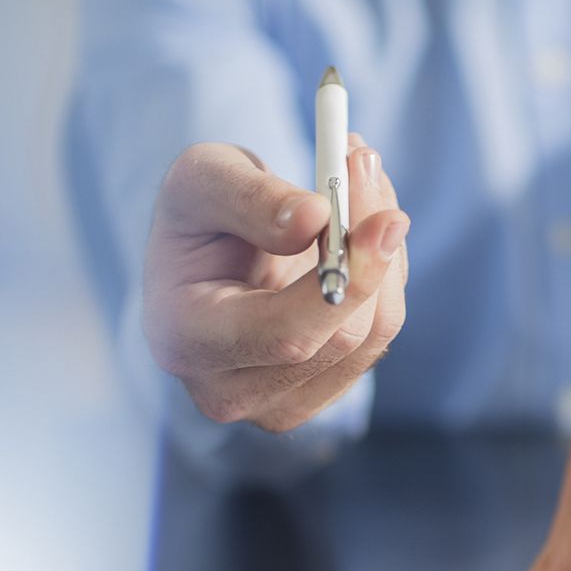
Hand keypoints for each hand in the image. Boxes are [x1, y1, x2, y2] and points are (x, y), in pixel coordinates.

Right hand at [143, 139, 408, 431]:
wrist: (209, 255)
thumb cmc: (197, 216)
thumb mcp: (201, 180)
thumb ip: (250, 198)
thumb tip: (316, 219)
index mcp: (185, 341)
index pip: (286, 335)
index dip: (346, 280)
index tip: (385, 218)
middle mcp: (230, 392)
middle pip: (341, 339)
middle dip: (370, 251)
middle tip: (366, 164)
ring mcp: (279, 406)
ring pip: (373, 335)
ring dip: (383, 253)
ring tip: (359, 179)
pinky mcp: (321, 395)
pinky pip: (379, 333)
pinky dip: (383, 273)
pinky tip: (358, 230)